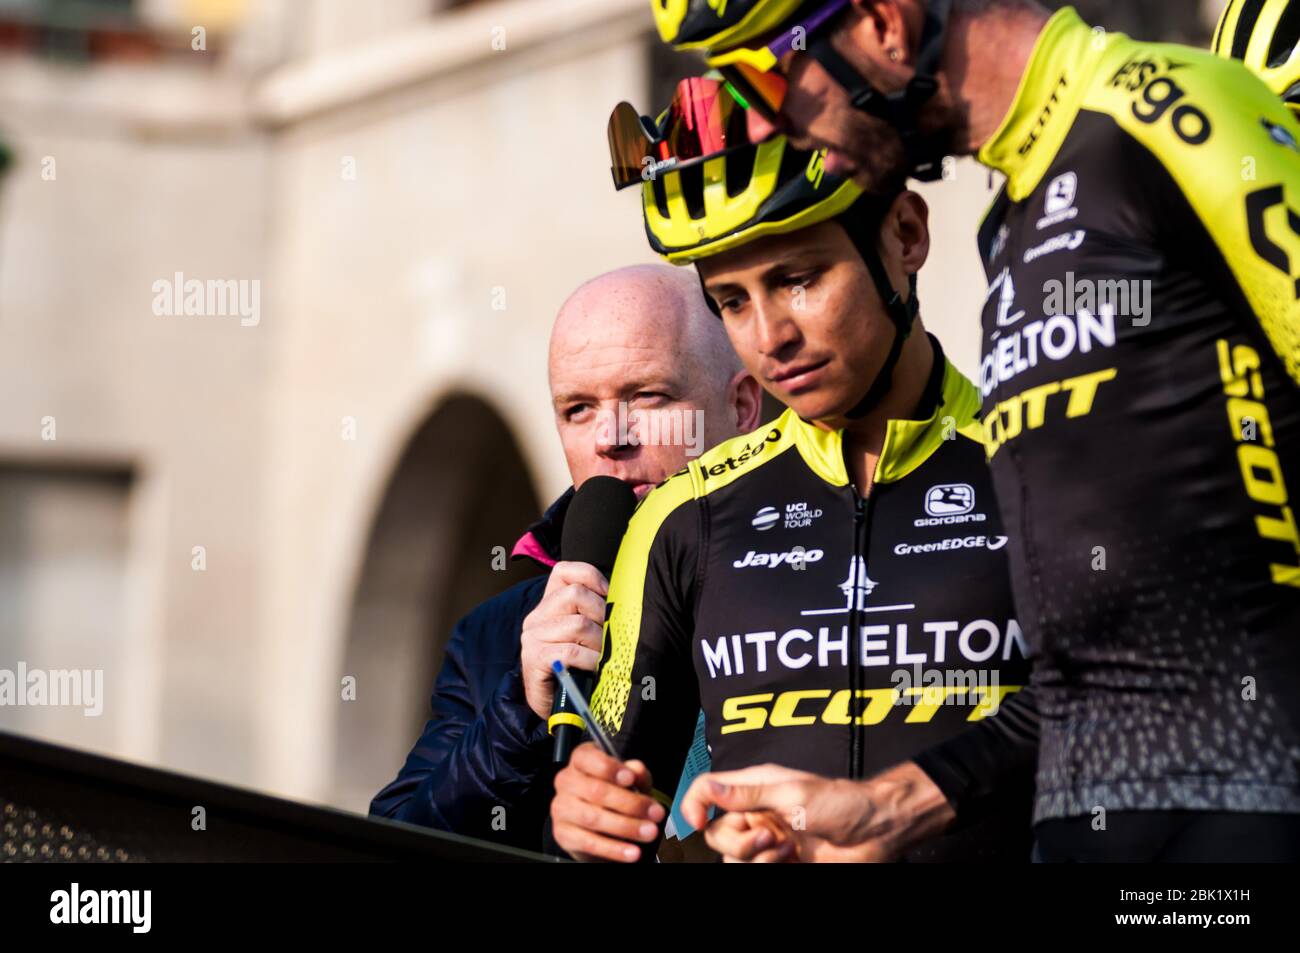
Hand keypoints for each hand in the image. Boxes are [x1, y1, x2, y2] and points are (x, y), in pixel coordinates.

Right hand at [520, 561, 607, 720]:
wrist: (555, 709)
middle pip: (576, 594)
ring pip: (578, 623)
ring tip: (603, 657)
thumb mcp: (586, 636)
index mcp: (549, 605)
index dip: (591, 578)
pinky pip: (572, 650)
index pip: (565, 571)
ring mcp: (533, 637)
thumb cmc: (577, 669)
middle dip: (602, 615)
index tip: (608, 597)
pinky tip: (595, 668)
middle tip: (609, 638)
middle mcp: (537, 616)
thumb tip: (626, 600)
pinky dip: (590, 660)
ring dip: (599, 643)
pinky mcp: (534, 658)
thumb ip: (596, 614)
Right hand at [551, 742, 665, 861]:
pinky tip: (632, 851)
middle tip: (655, 813)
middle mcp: (566, 781)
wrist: (596, 823)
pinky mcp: (563, 834)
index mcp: (581, 760)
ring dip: (626, 827)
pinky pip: (589, 842)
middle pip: (596, 791)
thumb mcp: (629, 779)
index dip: (609, 768)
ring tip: (649, 832)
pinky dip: (614, 849)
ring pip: (593, 818)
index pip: (587, 758)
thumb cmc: (613, 792)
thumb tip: (637, 771)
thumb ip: (635, 773)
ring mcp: (562, 808)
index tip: (630, 779)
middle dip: (630, 803)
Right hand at [681, 761, 955, 862]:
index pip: (708, 789)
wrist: (876, 832)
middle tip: (767, 836)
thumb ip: (747, 794)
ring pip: (734, 856)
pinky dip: (768, 868)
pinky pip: (755, 870)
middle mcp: (757, 812)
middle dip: (738, 839)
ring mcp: (768, 839)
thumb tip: (710, 788)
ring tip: (786, 848)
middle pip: (717, 831)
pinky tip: (792, 858)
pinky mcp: (780, 862)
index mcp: (755, 786)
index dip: (695, 804)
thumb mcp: (792, 792)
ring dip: (757, 856)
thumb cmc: (844, 802)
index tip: (696, 820)